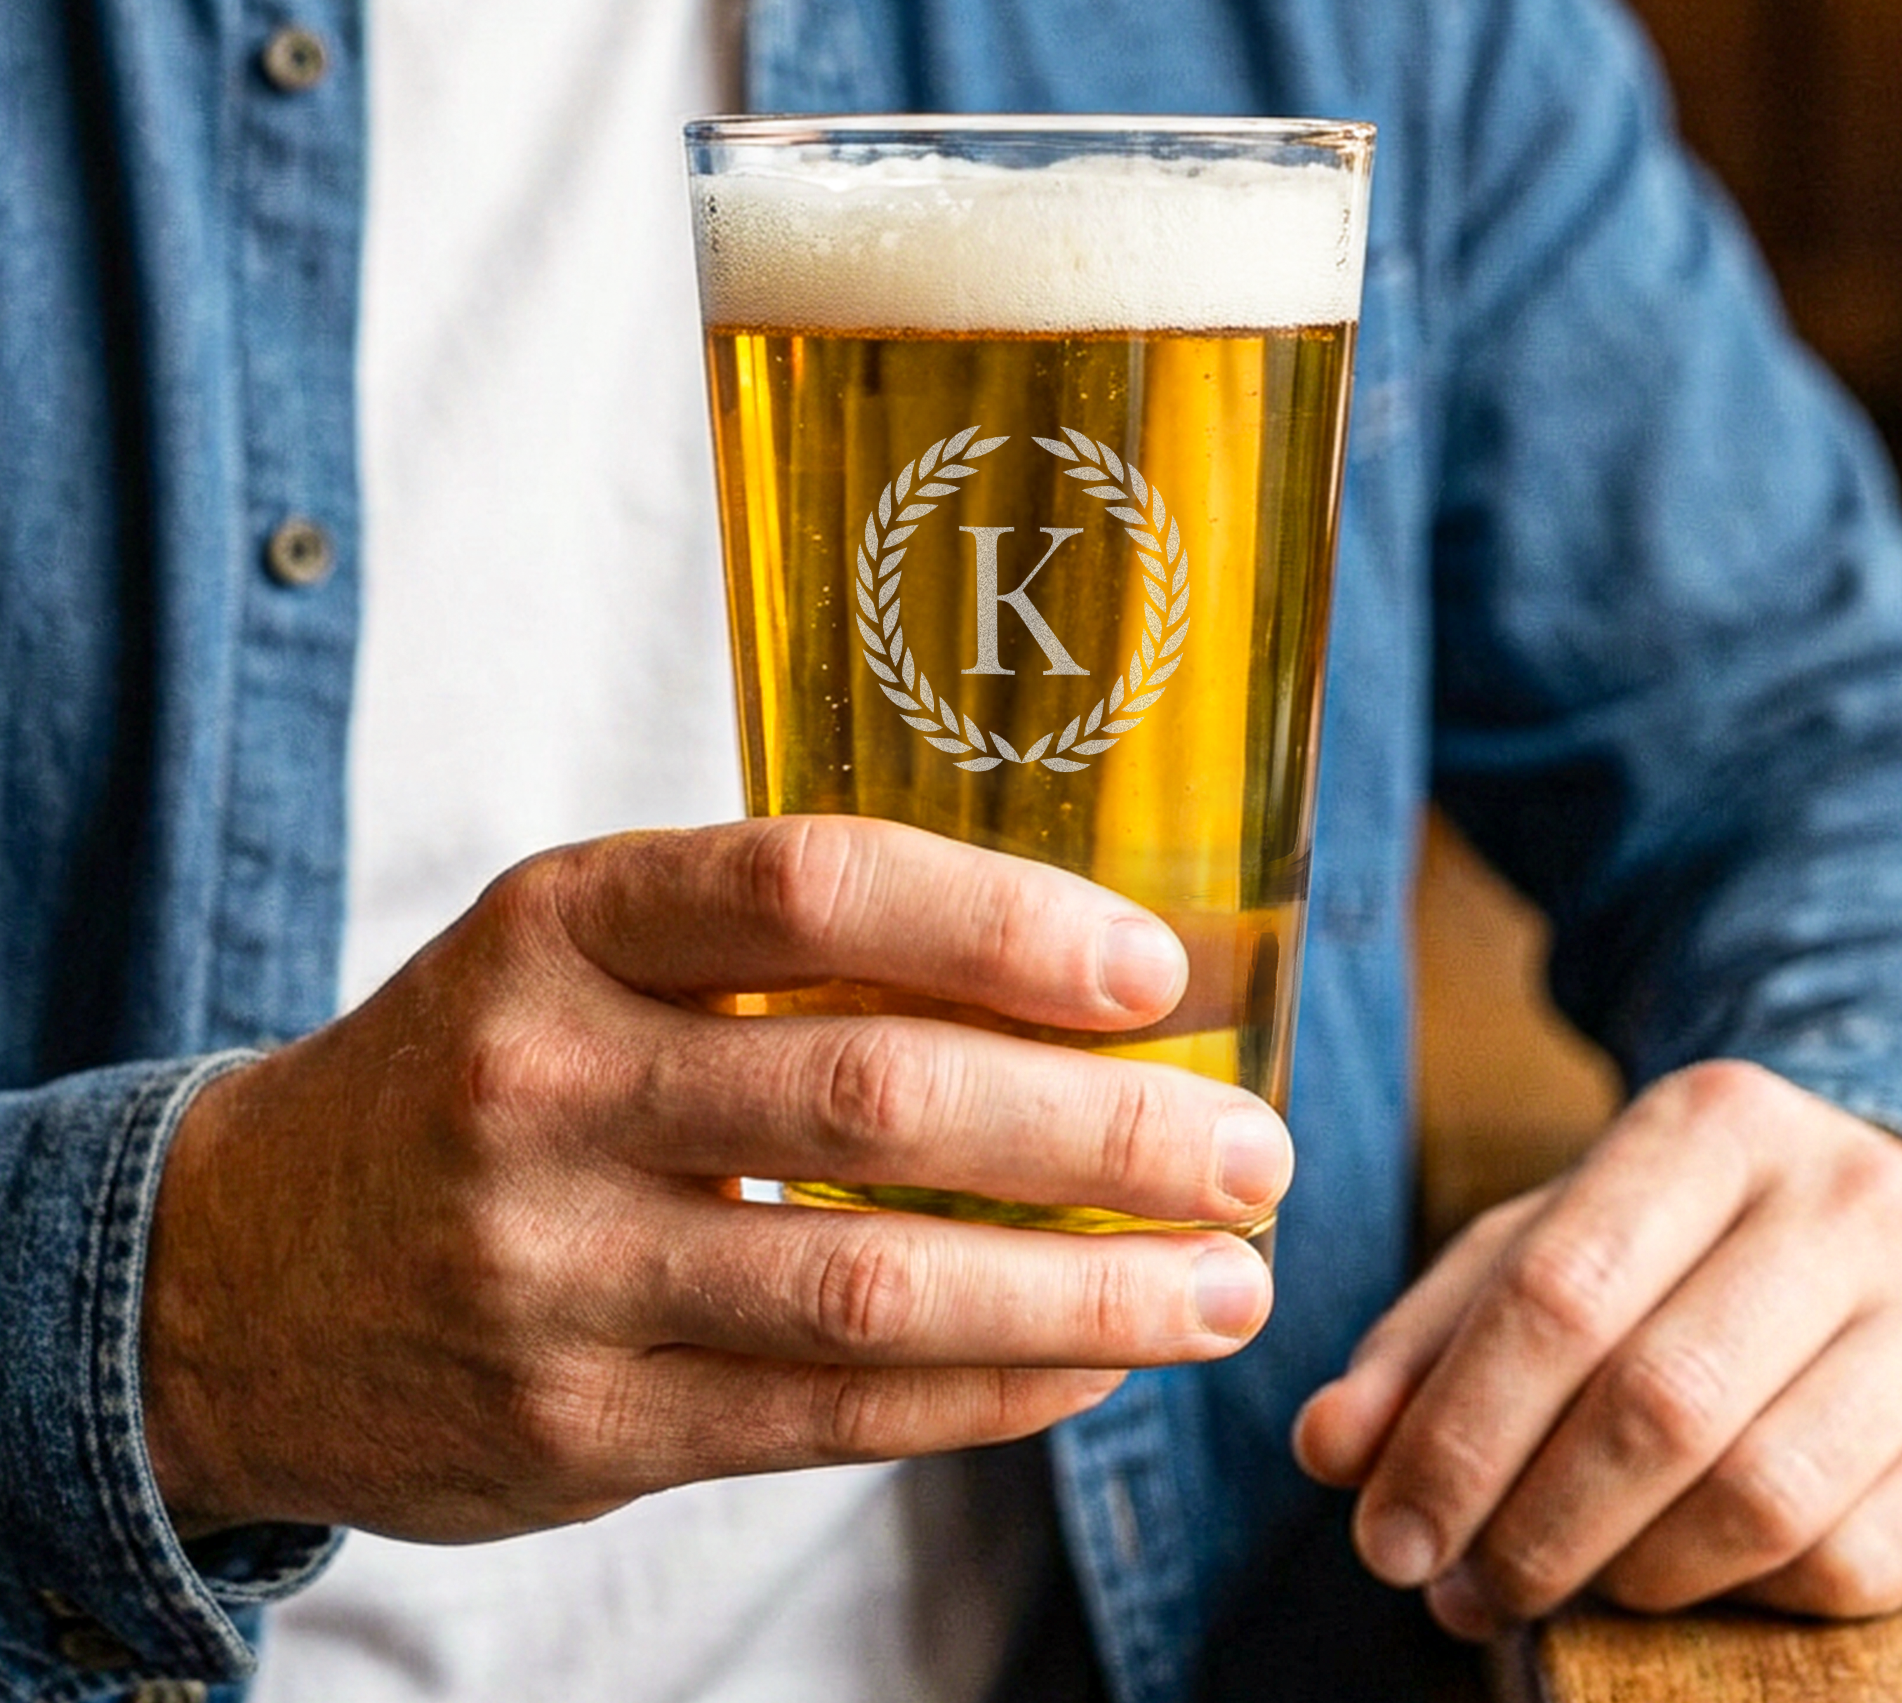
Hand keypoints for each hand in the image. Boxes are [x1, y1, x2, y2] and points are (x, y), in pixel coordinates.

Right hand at [142, 817, 1290, 1540]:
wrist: (234, 1269)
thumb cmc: (479, 1067)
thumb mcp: (582, 952)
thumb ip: (778, 951)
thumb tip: (1063, 979)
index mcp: (566, 920)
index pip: (812, 887)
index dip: (1005, 923)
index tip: (1158, 970)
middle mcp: (547, 1082)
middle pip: (876, 1096)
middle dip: (1101, 1129)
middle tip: (1253, 1151)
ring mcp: (551, 1269)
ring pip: (871, 1284)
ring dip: (1084, 1290)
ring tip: (1228, 1285)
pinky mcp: (573, 1427)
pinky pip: (826, 1413)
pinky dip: (986, 1389)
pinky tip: (1094, 1362)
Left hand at [1293, 1060, 1901, 1636]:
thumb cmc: (1686, 1240)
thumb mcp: (1550, 1240)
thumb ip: (1431, 1335)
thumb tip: (1329, 1449)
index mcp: (1709, 1125)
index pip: (1558, 1291)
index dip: (1457, 1430)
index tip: (1384, 1532)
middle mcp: (1842, 1203)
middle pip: (1658, 1402)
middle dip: (1529, 1522)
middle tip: (1449, 1586)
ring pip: (1763, 1498)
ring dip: (1624, 1575)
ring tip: (1543, 1587)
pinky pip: (1857, 1562)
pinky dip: (1740, 1600)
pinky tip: (1672, 1580)